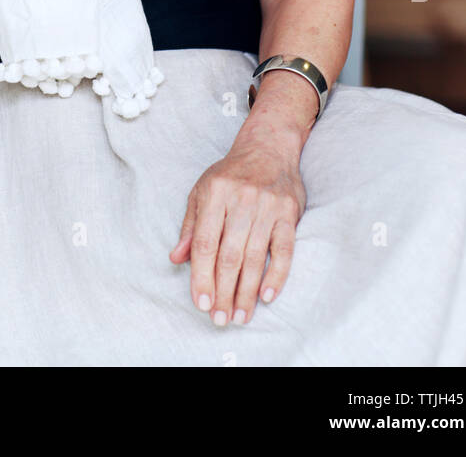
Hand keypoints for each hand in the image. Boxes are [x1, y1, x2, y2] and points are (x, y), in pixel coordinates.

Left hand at [169, 135, 305, 326]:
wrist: (268, 146)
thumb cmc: (230, 174)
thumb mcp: (202, 191)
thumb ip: (190, 226)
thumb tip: (176, 258)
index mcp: (214, 193)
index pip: (206, 243)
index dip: (201, 276)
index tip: (201, 303)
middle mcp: (241, 199)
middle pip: (229, 255)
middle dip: (223, 291)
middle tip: (220, 319)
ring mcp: (267, 206)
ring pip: (254, 256)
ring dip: (247, 291)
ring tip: (239, 316)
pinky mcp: (289, 212)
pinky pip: (284, 249)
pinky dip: (276, 274)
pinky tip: (267, 296)